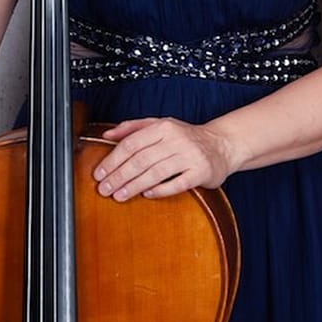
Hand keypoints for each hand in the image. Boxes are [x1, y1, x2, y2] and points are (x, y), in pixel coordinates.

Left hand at [94, 117, 232, 200]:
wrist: (222, 144)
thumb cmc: (187, 137)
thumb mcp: (162, 125)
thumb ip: (133, 128)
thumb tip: (106, 135)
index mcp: (165, 126)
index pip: (132, 143)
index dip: (113, 160)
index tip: (99, 173)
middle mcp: (178, 139)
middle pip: (141, 159)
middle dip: (119, 176)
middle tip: (104, 189)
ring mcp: (191, 156)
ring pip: (156, 173)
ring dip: (134, 186)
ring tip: (119, 196)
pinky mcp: (201, 172)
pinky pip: (177, 184)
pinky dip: (160, 191)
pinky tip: (147, 195)